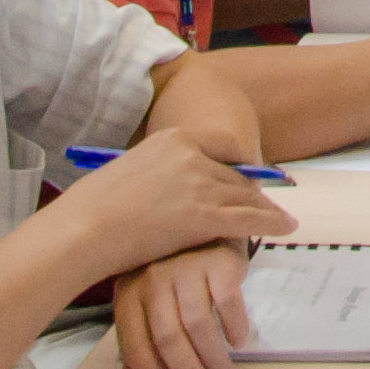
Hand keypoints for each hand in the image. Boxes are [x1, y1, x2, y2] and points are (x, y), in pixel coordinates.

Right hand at [50, 131, 290, 287]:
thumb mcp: (130, 172)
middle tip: (267, 202)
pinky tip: (287, 227)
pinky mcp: (204, 216)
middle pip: (235, 174)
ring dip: (266, 208)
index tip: (249, 175)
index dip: (240, 164)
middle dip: (252, 191)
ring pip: (245, 196)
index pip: (223, 145)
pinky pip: (249, 219)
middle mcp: (192, 156)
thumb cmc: (93, 208)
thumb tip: (170, 188)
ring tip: (281, 217)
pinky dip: (271, 223)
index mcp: (173, 139)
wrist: (83, 229)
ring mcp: (200, 185)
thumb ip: (159, 173)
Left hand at [112, 243, 249, 368]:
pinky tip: (239, 342)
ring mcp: (185, 266)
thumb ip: (141, 352)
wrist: (207, 233)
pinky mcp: (217, 260)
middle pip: (168, 339)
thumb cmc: (176, 281)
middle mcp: (152, 278)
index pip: (136, 346)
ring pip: (198, 325)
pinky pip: (227, 302)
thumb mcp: (152, 313)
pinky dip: (234, 327)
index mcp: (128, 295)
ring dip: (214, 359)